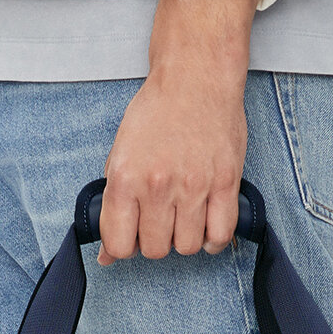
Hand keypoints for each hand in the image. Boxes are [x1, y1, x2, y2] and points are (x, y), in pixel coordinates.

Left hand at [98, 0, 256, 264]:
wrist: (195, 76)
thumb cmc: (156, 113)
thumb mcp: (121, 155)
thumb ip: (113, 205)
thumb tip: (106, 257)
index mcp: (126, 178)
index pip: (119, 244)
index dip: (124, 244)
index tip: (132, 232)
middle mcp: (158, 186)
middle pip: (155, 249)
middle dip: (155, 240)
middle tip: (160, 218)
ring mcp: (194, 186)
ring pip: (186, 247)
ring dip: (183, 238)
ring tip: (183, 216)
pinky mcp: (225, 183)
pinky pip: (220, 235)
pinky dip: (213, 239)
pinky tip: (206, 225)